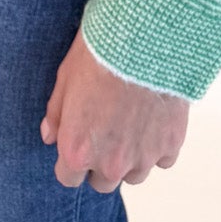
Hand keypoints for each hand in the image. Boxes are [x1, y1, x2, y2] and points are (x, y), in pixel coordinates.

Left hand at [40, 23, 188, 191]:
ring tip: (130, 122)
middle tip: (105, 129)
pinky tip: (152, 118)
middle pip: (103, 182)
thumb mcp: (65, 78)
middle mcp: (111, 163)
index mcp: (78, 150)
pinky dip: (157, 145)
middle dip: (100, 162)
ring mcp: (143, 157)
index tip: (77, 141)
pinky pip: (162, 159)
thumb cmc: (99, 55)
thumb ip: (56, 115)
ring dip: (130, 157)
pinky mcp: (171, 145)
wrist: (144, 39)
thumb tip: (50, 136)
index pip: (68, 178)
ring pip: (134, 175)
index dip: (71, 159)